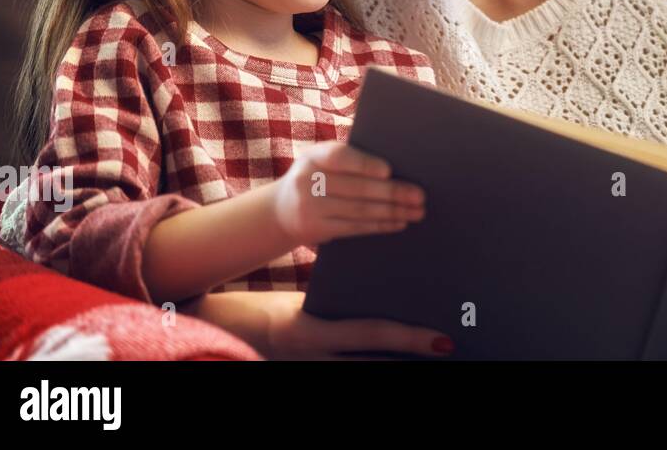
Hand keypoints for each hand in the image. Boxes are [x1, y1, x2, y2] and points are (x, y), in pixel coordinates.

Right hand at [183, 291, 453, 359]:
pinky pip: (347, 374)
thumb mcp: (301, 301)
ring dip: (398, 369)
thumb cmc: (265, 310)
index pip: (370, 335)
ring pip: (363, 376)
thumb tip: (390, 290)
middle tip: (449, 352)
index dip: (409, 340)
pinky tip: (398, 366)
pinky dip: (374, 370)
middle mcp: (311, 360)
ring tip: (430, 361)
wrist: (218, 332)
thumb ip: (339, 300)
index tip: (444, 341)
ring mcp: (308, 373)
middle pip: (374, 367)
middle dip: (412, 362)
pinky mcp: (308, 376)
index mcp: (308, 331)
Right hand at [270, 140, 424, 247]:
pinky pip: (354, 227)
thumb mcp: (321, 161)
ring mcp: (310, 208)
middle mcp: (307, 181)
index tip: (388, 170)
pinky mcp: (316, 229)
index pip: (338, 157)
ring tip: (417, 211)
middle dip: (392, 192)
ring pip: (359, 210)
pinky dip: (380, 225)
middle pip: (356, 188)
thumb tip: (397, 165)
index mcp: (313, 156)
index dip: (363, 164)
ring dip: (393, 212)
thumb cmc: (316, 177)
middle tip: (419, 195)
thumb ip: (349, 159)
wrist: (280, 210)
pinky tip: (399, 222)